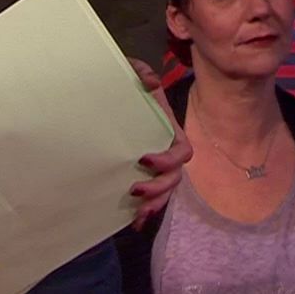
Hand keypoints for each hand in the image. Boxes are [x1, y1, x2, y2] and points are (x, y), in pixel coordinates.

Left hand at [127, 59, 191, 229]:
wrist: (112, 93)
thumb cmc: (127, 83)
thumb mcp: (132, 71)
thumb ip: (141, 71)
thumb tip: (152, 84)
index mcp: (169, 130)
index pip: (182, 151)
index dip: (168, 160)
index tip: (144, 159)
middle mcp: (166, 151)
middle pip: (175, 178)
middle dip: (159, 188)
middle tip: (134, 190)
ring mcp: (156, 165)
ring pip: (166, 191)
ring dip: (155, 204)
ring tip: (139, 213)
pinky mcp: (142, 174)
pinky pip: (152, 197)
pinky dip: (146, 211)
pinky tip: (133, 222)